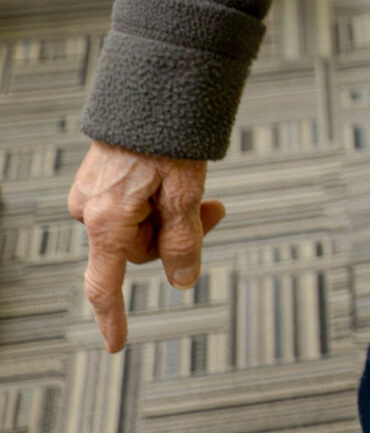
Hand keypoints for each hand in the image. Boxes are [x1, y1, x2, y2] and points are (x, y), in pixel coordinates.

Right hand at [66, 144, 225, 353]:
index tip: (117, 345)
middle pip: (139, 250)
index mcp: (106, 221)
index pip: (106, 284)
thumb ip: (184, 240)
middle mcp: (90, 210)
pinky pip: (130, 206)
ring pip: (139, 227)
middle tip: (217, 208)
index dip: (113, 317)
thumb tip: (182, 281)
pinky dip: (157, 201)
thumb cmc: (168, 136)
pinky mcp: (99, 180)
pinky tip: (175, 177)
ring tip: (200, 186)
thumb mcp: (186, 191)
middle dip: (178, 235)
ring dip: (171, 215)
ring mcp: (91, 194)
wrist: (153, 87)